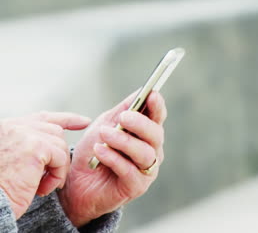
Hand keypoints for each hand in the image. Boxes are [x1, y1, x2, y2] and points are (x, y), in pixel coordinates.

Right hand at [0, 111, 89, 218]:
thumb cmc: (0, 188)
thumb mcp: (11, 158)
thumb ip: (27, 144)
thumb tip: (53, 144)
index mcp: (9, 127)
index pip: (42, 117)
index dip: (66, 119)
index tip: (84, 121)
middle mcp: (16, 126)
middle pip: (55, 130)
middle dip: (62, 151)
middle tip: (57, 176)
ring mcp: (26, 134)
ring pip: (59, 144)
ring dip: (58, 168)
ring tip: (45, 186)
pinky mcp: (36, 148)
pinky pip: (60, 158)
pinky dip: (57, 175)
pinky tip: (44, 189)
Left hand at [58, 91, 166, 227]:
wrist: (76, 181)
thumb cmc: (94, 149)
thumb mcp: (105, 123)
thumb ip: (122, 110)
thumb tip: (140, 91)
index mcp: (146, 133)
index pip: (158, 117)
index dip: (157, 105)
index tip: (151, 94)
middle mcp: (152, 151)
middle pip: (156, 134)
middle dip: (140, 124)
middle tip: (123, 117)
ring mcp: (146, 170)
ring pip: (144, 153)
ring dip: (123, 141)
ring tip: (104, 134)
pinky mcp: (135, 187)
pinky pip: (129, 170)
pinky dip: (112, 158)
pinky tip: (99, 150)